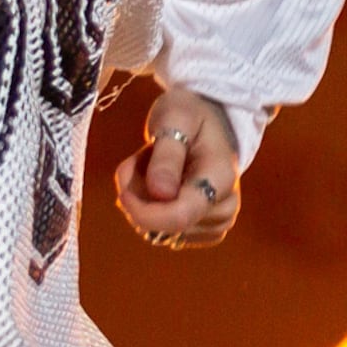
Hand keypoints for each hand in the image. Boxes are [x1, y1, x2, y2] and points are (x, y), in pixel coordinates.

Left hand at [115, 88, 244, 252]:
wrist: (210, 120)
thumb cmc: (191, 114)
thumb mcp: (175, 118)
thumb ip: (167, 156)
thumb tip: (160, 193)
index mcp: (221, 180)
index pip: (179, 216)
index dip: (143, 211)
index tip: (122, 191)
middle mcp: (224, 208)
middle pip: (164, 226)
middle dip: (138, 197)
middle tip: (137, 160)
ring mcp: (214, 223)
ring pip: (157, 231)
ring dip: (141, 201)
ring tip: (149, 166)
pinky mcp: (202, 231)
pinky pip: (161, 232)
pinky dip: (148, 210)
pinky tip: (154, 184)